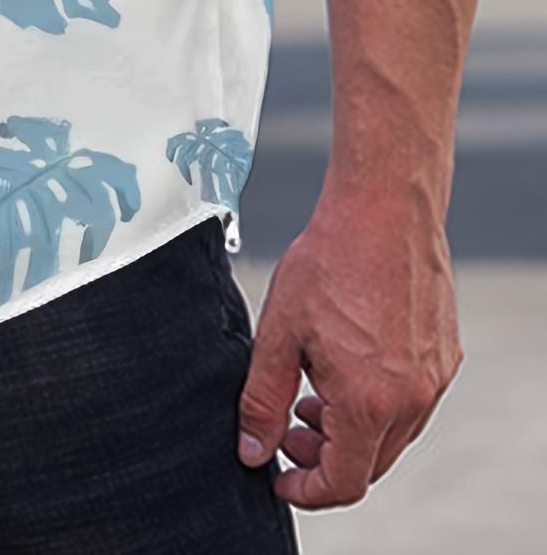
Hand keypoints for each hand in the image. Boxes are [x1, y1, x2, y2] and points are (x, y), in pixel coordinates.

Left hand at [238, 191, 461, 509]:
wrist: (383, 208)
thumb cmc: (332, 258)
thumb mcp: (279, 332)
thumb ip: (262, 399)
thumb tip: (253, 449)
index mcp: (369, 400)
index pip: (343, 483)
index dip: (305, 489)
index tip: (280, 475)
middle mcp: (411, 398)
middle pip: (368, 464)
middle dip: (324, 457)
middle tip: (289, 426)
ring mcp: (434, 379)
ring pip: (391, 436)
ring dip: (350, 430)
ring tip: (313, 391)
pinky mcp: (444, 357)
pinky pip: (411, 402)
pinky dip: (378, 403)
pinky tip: (346, 366)